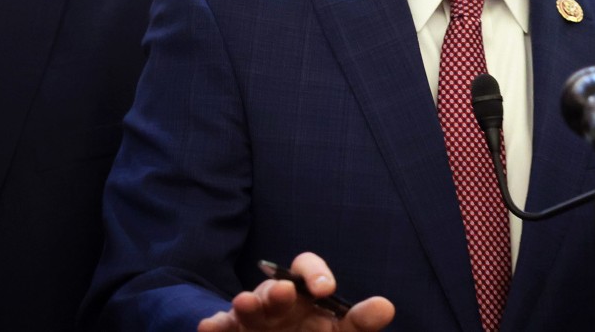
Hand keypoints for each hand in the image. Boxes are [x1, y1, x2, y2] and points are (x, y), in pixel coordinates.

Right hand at [197, 253, 394, 331]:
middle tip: (283, 292)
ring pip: (247, 306)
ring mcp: (252, 320)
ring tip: (243, 303)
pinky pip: (221, 327)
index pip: (307, 269)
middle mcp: (277, 302)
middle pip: (274, 288)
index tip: (325, 289)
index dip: (315, 272)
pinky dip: (215, 326)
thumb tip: (385, 306)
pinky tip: (209, 326)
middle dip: (276, 290)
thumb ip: (360, 322)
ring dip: (246, 303)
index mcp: (305, 294)